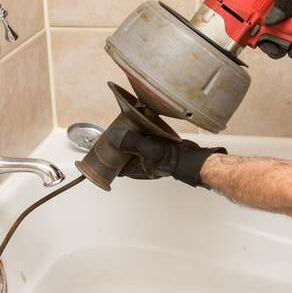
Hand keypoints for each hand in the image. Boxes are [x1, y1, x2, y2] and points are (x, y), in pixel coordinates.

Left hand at [104, 127, 226, 187]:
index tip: (102, 142)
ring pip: (129, 145)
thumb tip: (114, 136)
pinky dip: (138, 132)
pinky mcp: (152, 148)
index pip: (113, 163)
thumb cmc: (172, 159)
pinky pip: (140, 139)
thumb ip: (131, 142)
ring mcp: (145, 156)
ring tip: (123, 124)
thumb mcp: (149, 150)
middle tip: (112, 130)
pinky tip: (138, 124)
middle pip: (120, 152)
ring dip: (126, 135)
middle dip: (115, 142)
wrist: (190, 156)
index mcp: (133, 169)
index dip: (105, 154)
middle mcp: (138, 163)